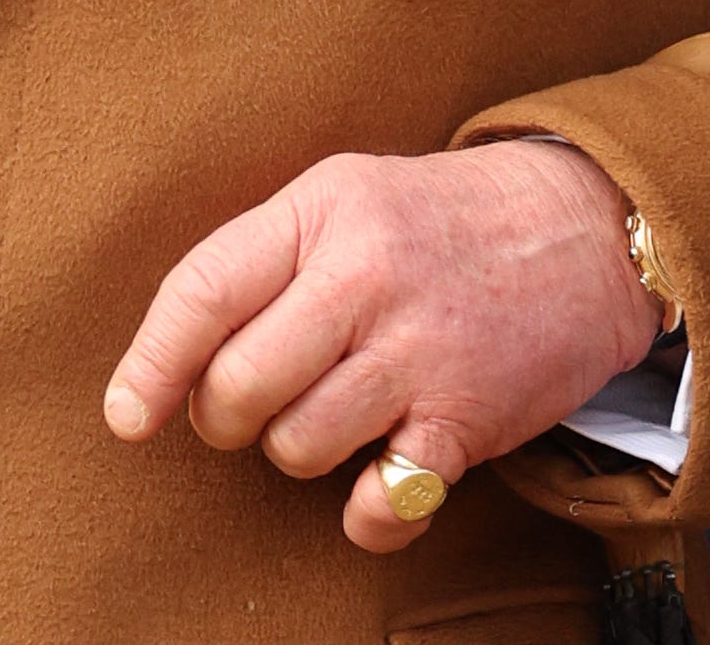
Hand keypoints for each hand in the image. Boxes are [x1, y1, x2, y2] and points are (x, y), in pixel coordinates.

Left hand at [105, 141, 660, 551]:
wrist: (583, 228)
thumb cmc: (434, 222)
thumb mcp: (342, 196)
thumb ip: (263, 258)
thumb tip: (175, 356)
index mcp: (320, 212)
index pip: (204, 291)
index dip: (151, 363)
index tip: (126, 416)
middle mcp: (365, 278)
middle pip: (239, 387)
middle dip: (224, 416)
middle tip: (248, 405)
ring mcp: (419, 351)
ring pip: (299, 446)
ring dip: (296, 451)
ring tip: (328, 415)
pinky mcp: (469, 418)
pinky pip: (384, 502)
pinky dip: (367, 513)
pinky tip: (377, 478)